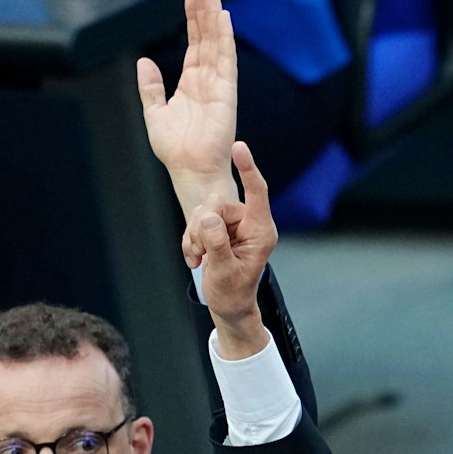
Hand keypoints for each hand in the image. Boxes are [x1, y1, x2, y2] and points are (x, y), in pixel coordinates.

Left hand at [138, 0, 240, 214]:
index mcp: (192, 84)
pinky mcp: (226, 93)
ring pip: (217, 43)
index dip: (193, 20)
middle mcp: (208, 81)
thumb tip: (144, 61)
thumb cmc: (175, 149)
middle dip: (204, 10)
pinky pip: (226, 60)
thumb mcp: (155, 113)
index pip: (195, 44)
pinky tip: (223, 18)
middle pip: (207, 37)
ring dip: (214, 16)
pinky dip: (224, 38)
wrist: (189, 170)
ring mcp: (218, 85)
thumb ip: (150, 87)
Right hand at [184, 141, 275, 356]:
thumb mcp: (223, 271)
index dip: (248, 168)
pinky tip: (194, 257)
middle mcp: (249, 224)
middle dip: (201, 225)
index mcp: (261, 230)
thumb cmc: (232, 293)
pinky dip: (191, 239)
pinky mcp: (219, 229)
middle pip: (218, 203)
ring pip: (204, 211)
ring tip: (197, 257)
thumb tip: (208, 218)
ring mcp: (234, 226)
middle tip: (198, 251)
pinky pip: (198, 221)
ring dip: (194, 235)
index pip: (257, 192)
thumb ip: (216, 242)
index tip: (239, 147)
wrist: (228, 307)